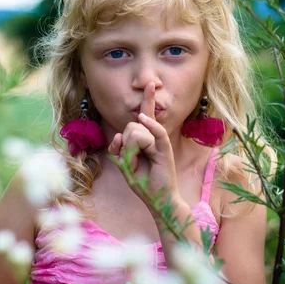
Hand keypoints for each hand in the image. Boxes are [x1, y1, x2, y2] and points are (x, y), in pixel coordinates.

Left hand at [107, 82, 178, 204]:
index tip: (150, 84)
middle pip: (130, 127)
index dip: (147, 99)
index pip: (144, 115)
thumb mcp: (124, 164)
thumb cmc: (143, 182)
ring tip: (139, 164)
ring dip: (130, 152)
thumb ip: (119, 148)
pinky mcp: (165, 149)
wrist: (159, 199)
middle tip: (134, 162)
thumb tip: (120, 134)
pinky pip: (156, 133)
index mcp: (144, 138)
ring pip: (134, 132)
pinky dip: (150, 126)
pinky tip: (144, 123)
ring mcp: (159, 142)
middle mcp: (153, 137)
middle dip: (124, 146)